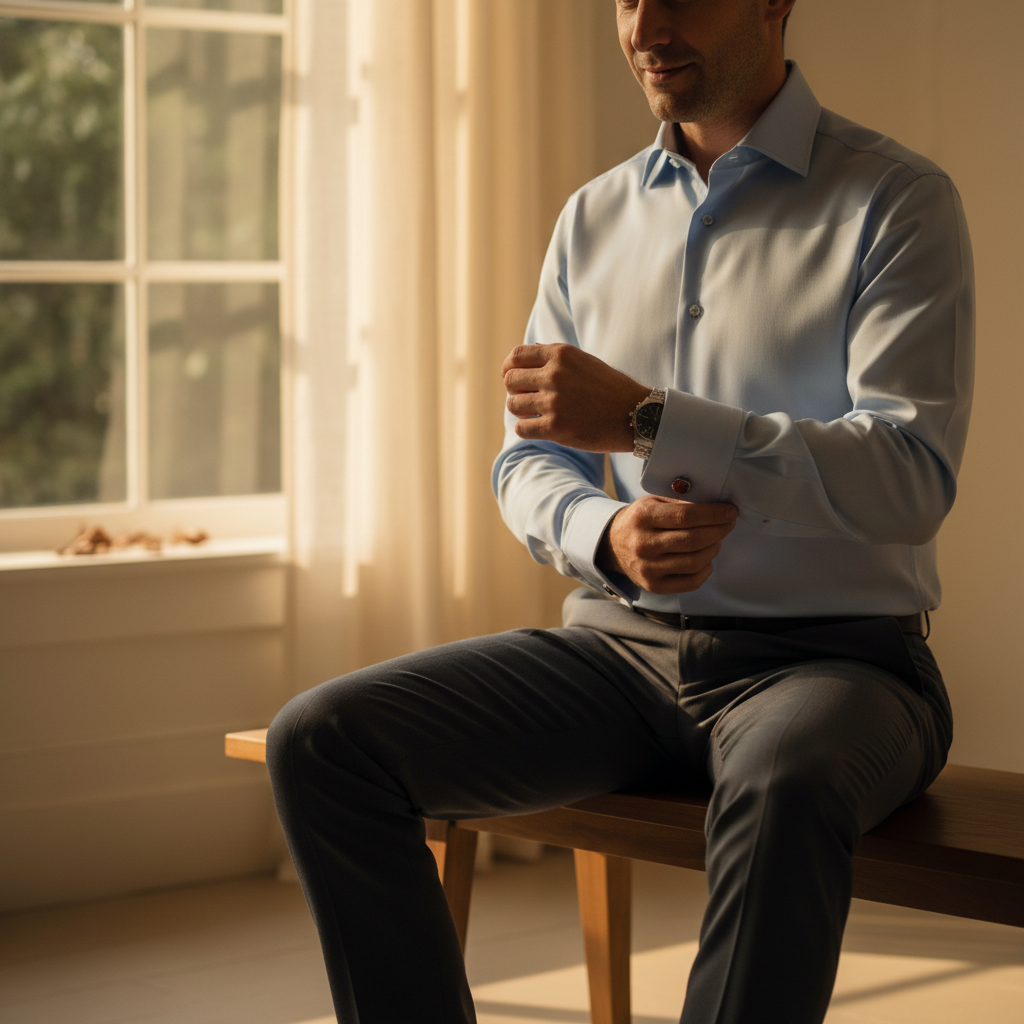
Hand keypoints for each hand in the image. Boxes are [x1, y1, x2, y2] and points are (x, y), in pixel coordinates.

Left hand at [501, 343, 649, 451]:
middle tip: (528, 399)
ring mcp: (554, 402)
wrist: (636, 414)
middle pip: (510, 380)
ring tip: (534, 413)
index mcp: (560, 355)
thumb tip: (524, 357)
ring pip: (513, 404)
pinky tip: (539, 428)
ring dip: (520, 410)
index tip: (514, 379)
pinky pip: (521, 428)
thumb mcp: (583, 361)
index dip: (510, 369)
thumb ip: (554, 358)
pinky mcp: (555, 427)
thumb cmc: (609, 388)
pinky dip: (526, 429)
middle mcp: (554, 375)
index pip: (516, 356)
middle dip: (515, 391)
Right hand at [598, 496, 738, 593]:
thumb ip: (681, 505)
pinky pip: (691, 582)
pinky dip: (705, 569)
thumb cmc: (638, 521)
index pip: (686, 516)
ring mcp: (648, 568)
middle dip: (719, 531)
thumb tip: (715, 510)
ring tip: (716, 540)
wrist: (612, 545)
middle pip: (694, 540)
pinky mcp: (654, 585)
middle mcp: (644, 544)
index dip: (714, 514)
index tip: (730, 511)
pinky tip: (706, 558)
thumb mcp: (653, 502)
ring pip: (695, 561)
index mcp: (643, 517)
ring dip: (714, 549)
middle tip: (728, 524)